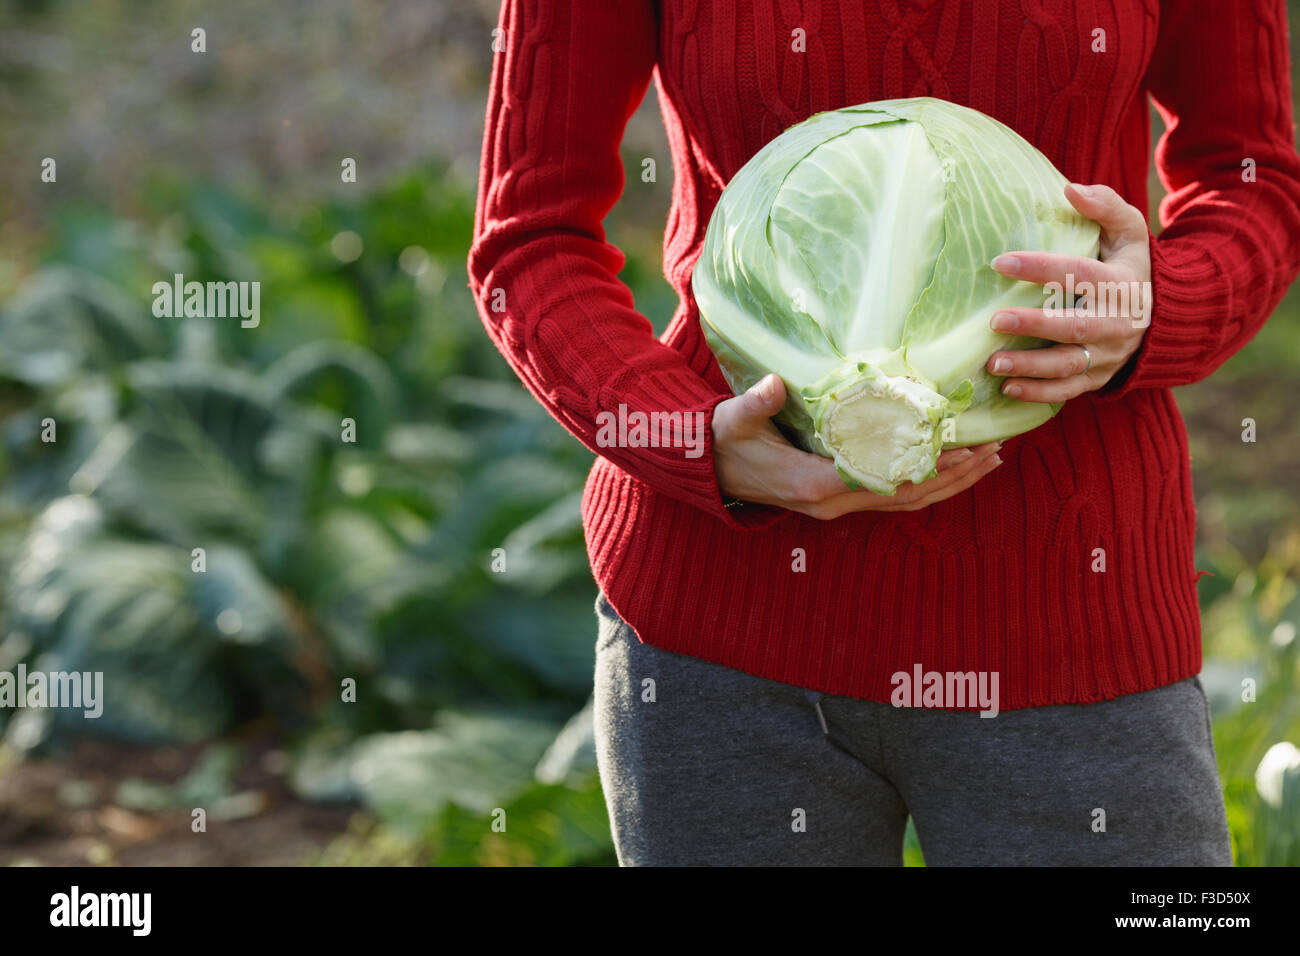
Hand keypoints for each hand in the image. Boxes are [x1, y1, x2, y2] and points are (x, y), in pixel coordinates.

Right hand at [712, 374, 1002, 518]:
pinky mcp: (838, 500)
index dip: (925, 466)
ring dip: (948, 485)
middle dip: (953, 475)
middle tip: (993, 451)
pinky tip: (951, 472)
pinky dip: (926, 486)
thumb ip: (756, 404)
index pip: (882, 478)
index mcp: (813, 484)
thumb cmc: (723, 440)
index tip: (961, 447)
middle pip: (906, 495)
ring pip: (905, 502)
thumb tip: (774, 385)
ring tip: (988, 462)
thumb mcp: (734, 419)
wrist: (708, 469)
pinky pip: (892, 499)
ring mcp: (837, 506)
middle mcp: (832, 503)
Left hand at [986, 182, 1150, 401]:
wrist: (1164, 317)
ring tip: (992, 364)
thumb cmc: (1130, 267)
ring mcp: (1106, 355)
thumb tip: (1069, 188)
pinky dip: (1038, 393)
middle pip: (1073, 326)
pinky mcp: (1096, 377)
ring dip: (1029, 367)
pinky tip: (1007, 389)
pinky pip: (1067, 390)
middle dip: (1034, 326)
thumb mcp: (1129, 232)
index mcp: (1120, 284)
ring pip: (1067, 365)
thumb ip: (1104, 207)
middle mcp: (1115, 323)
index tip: (999, 263)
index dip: (1040, 268)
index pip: (1078, 274)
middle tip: (995, 321)